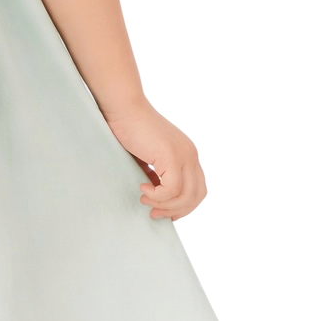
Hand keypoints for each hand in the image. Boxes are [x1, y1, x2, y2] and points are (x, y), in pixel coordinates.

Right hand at [104, 100, 206, 222]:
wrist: (123, 108)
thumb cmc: (129, 128)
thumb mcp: (148, 158)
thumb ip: (156, 175)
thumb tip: (156, 199)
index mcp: (188, 154)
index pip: (197, 189)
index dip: (182, 206)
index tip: (161, 211)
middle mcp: (191, 155)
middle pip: (197, 196)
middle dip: (176, 210)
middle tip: (153, 213)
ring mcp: (184, 155)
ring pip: (186, 195)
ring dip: (164, 205)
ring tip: (144, 200)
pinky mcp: (171, 157)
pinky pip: (172, 189)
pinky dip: (158, 196)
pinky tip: (143, 188)